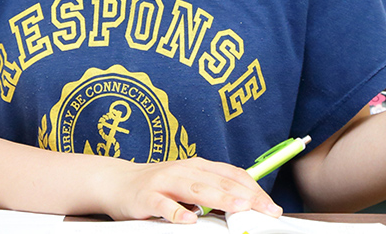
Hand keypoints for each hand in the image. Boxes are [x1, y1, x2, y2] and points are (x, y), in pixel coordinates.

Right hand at [100, 156, 280, 222]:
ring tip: (238, 207)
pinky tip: (189, 220)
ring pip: (196, 189)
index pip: (232, 175)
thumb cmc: (157, 185)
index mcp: (198, 166)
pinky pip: (163, 205)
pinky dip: (177, 212)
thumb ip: (211, 191)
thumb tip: (243, 204)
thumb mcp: (188, 183)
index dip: (254, 188)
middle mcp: (184, 170)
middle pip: (219, 182)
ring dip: (220, 199)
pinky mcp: (146, 196)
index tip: (270, 205)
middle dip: (245, 195)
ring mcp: (164, 181)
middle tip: (264, 209)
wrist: (115, 182)